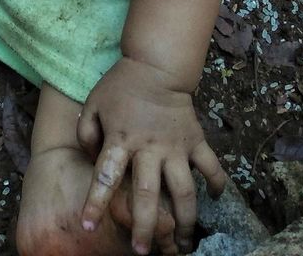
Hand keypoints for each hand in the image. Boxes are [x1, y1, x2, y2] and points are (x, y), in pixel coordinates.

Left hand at [77, 56, 225, 254]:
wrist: (155, 65)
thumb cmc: (120, 86)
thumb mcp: (93, 104)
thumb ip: (85, 132)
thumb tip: (91, 158)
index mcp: (121, 139)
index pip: (105, 176)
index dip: (95, 202)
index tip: (88, 226)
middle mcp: (149, 148)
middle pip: (147, 194)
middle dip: (144, 226)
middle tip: (142, 251)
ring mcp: (176, 147)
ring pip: (184, 192)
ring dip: (184, 220)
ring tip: (182, 243)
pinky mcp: (196, 141)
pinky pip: (211, 168)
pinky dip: (217, 185)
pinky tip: (215, 200)